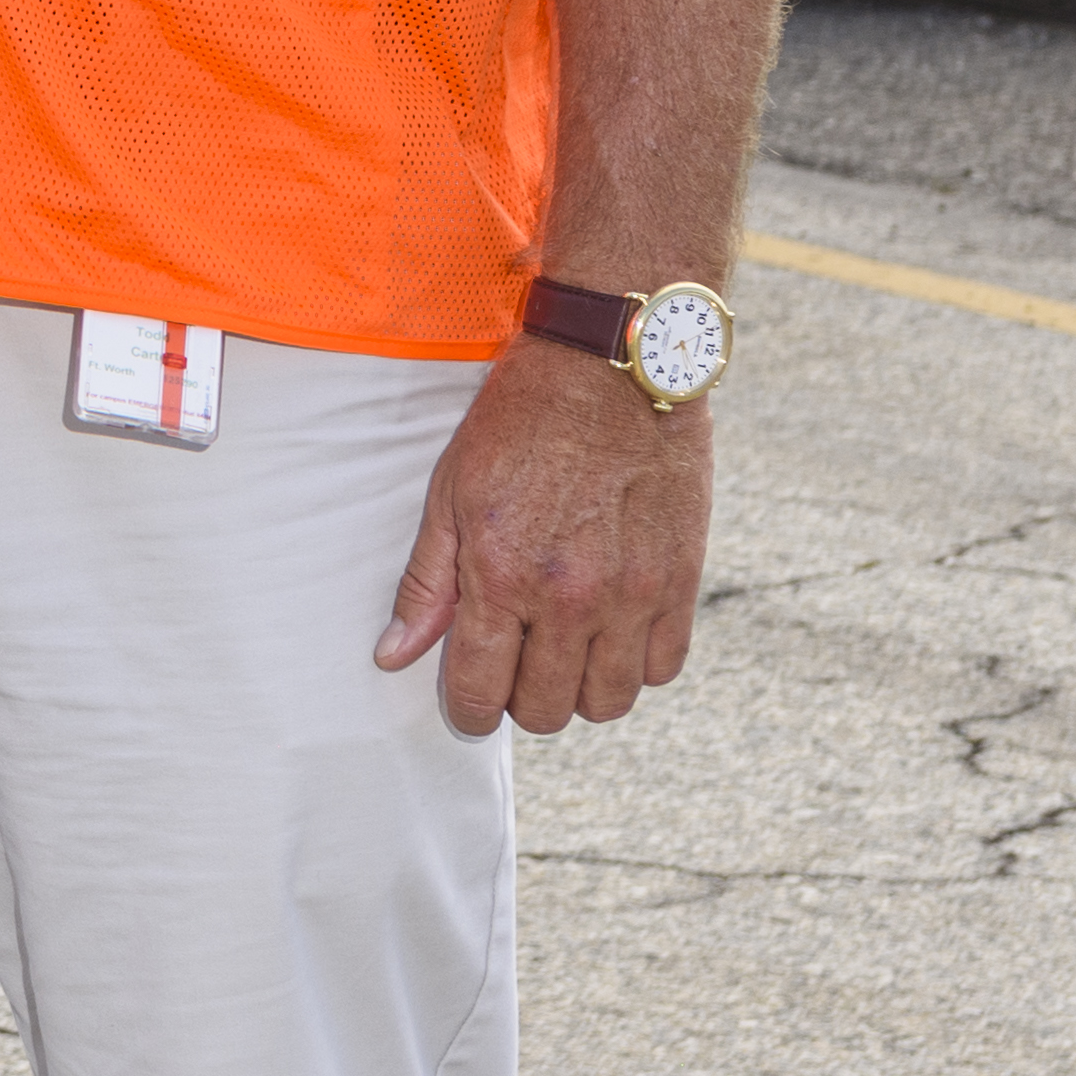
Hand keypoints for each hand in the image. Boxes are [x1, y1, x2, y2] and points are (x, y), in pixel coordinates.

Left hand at [376, 339, 713, 735]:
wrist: (610, 365)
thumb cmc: (521, 421)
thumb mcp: (451, 491)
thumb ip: (427, 583)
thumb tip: (394, 656)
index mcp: (503, 575)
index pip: (481, 691)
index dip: (468, 711)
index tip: (468, 703)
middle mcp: (570, 597)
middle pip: (546, 710)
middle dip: (520, 700)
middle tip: (515, 662)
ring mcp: (633, 594)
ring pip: (608, 702)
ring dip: (580, 689)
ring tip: (563, 649)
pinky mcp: (682, 581)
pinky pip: (663, 667)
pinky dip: (636, 664)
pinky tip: (612, 629)